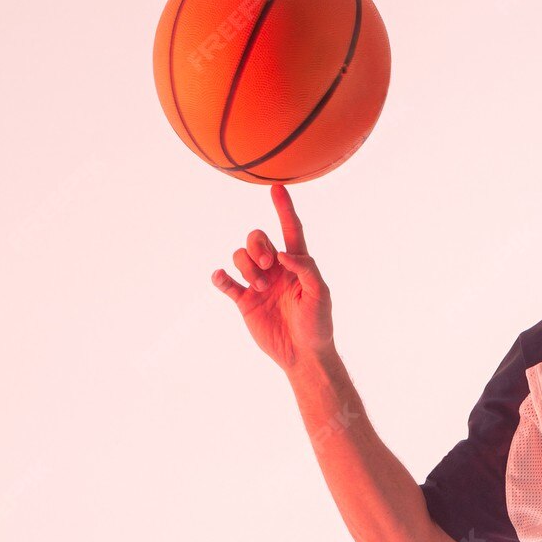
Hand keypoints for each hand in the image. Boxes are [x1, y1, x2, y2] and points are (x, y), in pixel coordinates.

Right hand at [211, 182, 334, 369]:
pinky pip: (225, 281)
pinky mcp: (244, 300)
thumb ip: (306, 269)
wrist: (303, 354)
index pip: (290, 229)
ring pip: (240, 256)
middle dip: (257, 246)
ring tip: (260, 288)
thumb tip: (282, 253)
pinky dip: (221, 277)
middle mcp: (275, 268)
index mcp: (297, 263)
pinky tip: (222, 279)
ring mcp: (258, 283)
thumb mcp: (320, 294)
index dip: (284, 209)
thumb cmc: (318, 324)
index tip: (277, 187)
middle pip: (256, 238)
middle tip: (267, 265)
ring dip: (246, 267)